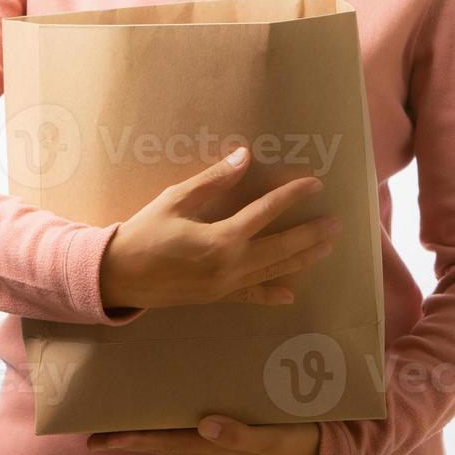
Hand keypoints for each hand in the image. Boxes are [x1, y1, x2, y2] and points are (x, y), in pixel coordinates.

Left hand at [87, 416, 320, 454]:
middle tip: (91, 426)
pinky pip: (192, 416)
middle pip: (158, 435)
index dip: (128, 440)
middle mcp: (208, 438)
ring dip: (145, 420)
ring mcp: (218, 431)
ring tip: (117, 409)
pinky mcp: (231, 420)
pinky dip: (172, 408)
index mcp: (212, 444)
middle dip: (126, 432)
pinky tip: (167, 396)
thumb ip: (241, 436)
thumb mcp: (272, 440)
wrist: (324, 451)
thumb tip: (204, 425)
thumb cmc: (297, 444)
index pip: (161, 441)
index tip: (96, 440)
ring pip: (172, 425)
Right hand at [99, 146, 342, 309]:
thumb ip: (212, 180)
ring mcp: (225, 285)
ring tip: (326, 247)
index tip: (314, 184)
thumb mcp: (175, 199)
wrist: (117, 275)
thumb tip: (244, 156)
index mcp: (220, 239)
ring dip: (302, 259)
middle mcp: (229, 266)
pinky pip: (251, 296)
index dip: (292, 196)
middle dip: (311, 234)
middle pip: (281, 248)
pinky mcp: (217, 297)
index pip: (265, 212)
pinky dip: (271, 295)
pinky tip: (291, 295)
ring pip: (273, 271)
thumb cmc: (143, 232)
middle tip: (337, 224)